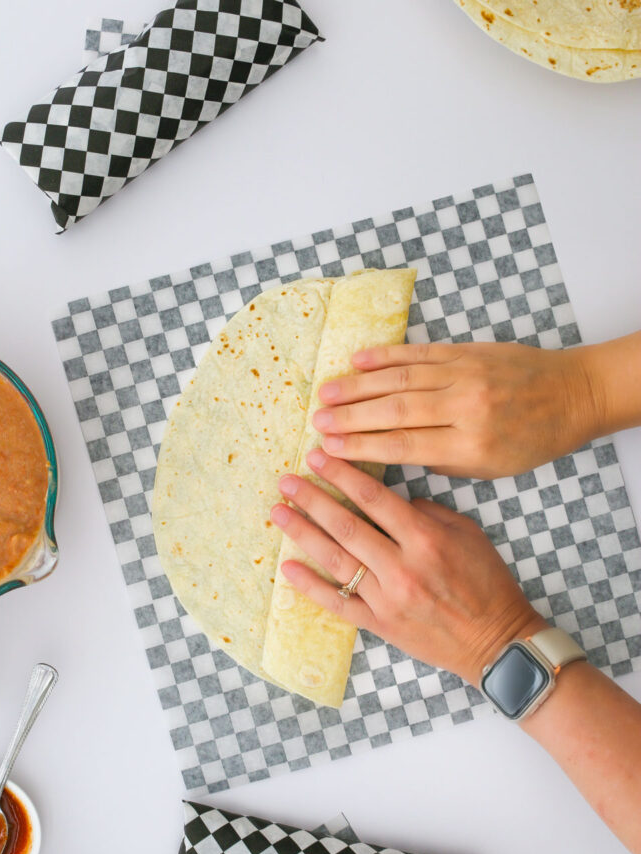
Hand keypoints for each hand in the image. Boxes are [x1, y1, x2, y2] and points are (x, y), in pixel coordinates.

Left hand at [271, 450, 544, 684]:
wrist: (497, 641)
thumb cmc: (487, 584)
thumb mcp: (469, 535)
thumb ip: (429, 512)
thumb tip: (394, 499)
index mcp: (425, 539)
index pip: (373, 498)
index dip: (342, 474)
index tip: (317, 457)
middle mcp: (402, 567)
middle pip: (346, 526)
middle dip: (312, 499)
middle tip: (286, 481)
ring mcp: (387, 599)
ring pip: (336, 561)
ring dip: (303, 534)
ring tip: (278, 512)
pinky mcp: (379, 625)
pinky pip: (338, 604)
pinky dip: (311, 587)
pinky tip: (287, 568)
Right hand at [311, 341, 600, 478]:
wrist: (572, 395)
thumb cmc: (530, 440)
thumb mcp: (487, 467)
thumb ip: (439, 459)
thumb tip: (391, 448)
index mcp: (470, 444)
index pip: (403, 445)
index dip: (361, 446)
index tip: (329, 447)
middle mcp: (465, 407)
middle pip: (395, 411)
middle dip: (350, 417)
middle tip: (316, 421)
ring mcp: (465, 374)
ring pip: (401, 378)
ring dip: (358, 385)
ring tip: (325, 392)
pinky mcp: (467, 351)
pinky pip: (419, 352)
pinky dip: (386, 355)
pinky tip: (358, 360)